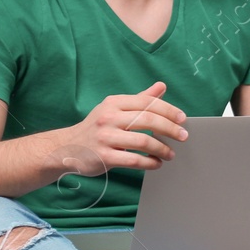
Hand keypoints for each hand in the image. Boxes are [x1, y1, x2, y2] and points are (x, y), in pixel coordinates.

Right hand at [55, 81, 185, 175]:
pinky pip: (133, 160)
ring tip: (171, 154)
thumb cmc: (98, 127)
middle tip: (183, 137)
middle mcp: (108, 117)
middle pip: (148, 120)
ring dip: (162, 148)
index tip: (183, 119)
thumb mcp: (115, 109)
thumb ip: (139, 99)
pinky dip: (150, 162)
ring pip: (143, 141)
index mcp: (114, 103)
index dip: (169, 111)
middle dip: (171, 129)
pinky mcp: (103, 157)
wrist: (66, 147)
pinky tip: (157, 163)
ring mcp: (105, 137)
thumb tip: (161, 86)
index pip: (148, 103)